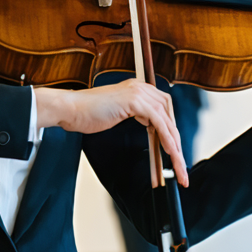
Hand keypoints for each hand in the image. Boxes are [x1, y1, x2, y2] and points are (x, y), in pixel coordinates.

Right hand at [35, 81, 188, 186]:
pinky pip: (158, 121)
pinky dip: (166, 138)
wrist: (70, 109)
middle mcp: (141, 88)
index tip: (175, 149)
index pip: (164, 108)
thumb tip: (151, 126)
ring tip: (178, 164)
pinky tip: (170, 152)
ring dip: (175, 144)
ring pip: (167, 120)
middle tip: (180, 162)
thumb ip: (135, 114)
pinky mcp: (134, 100)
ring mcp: (138, 92)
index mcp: (138, 89)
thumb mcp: (117, 113)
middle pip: (169, 114)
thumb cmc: (87, 113)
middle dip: (177, 139)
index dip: (171, 129)